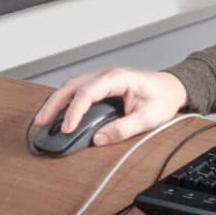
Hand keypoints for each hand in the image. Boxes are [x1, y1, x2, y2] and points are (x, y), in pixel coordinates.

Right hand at [32, 68, 190, 147]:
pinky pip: (78, 90)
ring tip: (43, 120)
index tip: (67, 128)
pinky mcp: (100, 86)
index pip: (88, 92)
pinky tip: (58, 114)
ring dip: (56, 102)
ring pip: (71, 86)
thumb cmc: (163, 98)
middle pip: (72, 85)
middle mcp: (106, 75)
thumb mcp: (148, 118)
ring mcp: (102, 78)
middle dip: (55, 104)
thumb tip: (98, 139)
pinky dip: (65, 102)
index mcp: (118, 78)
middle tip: (42, 122)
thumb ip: (123, 129)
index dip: (75, 111)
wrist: (172, 87)